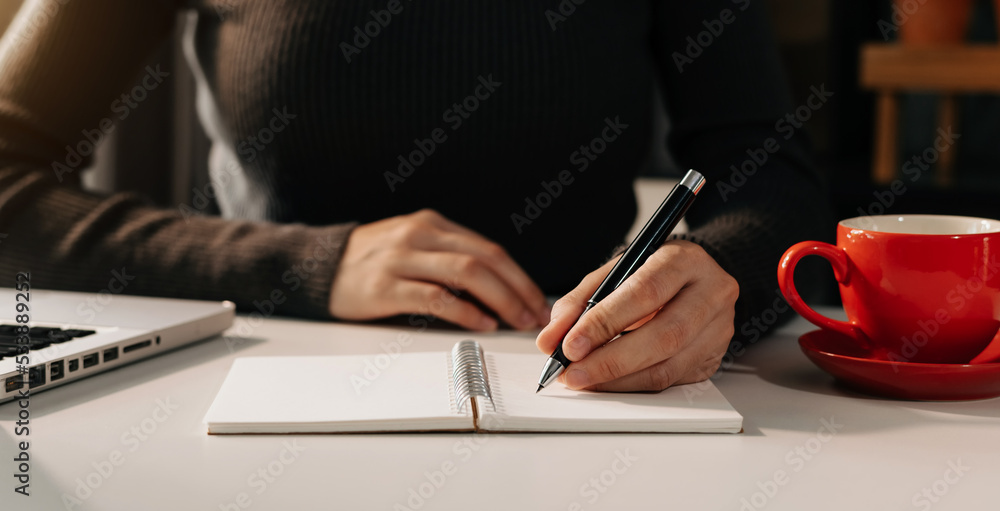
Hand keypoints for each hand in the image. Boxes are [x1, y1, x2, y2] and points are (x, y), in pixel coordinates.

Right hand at [329, 209, 549, 330]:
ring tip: (514, 321)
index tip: (537, 301)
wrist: (320, 266)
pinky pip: (435, 297)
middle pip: (484, 259)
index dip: (519, 277)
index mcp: (432, 224)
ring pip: (466, 274)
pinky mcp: (385, 286)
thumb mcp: (414, 247)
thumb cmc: (374, 262)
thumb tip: (500, 291)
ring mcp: (401, 259)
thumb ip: (449, 259)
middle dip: (517, 290)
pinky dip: (464, 311)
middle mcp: (419, 235)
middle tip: (533, 316)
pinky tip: (481, 323)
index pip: (489, 249)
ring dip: (500, 300)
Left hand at [535, 240, 737, 391]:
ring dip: (617, 380)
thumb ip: (581, 301)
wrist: (698, 279)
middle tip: (573, 372)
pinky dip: (632, 386)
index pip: (645, 293)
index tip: (569, 344)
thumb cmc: (654, 272)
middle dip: (610, 361)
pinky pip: (669, 381)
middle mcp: (711, 293)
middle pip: (662, 336)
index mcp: (685, 260)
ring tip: (583, 380)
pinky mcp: (713, 359)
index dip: (604, 322)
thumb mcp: (616, 271)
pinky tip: (607, 383)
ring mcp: (718, 330)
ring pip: (667, 367)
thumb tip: (551, 338)